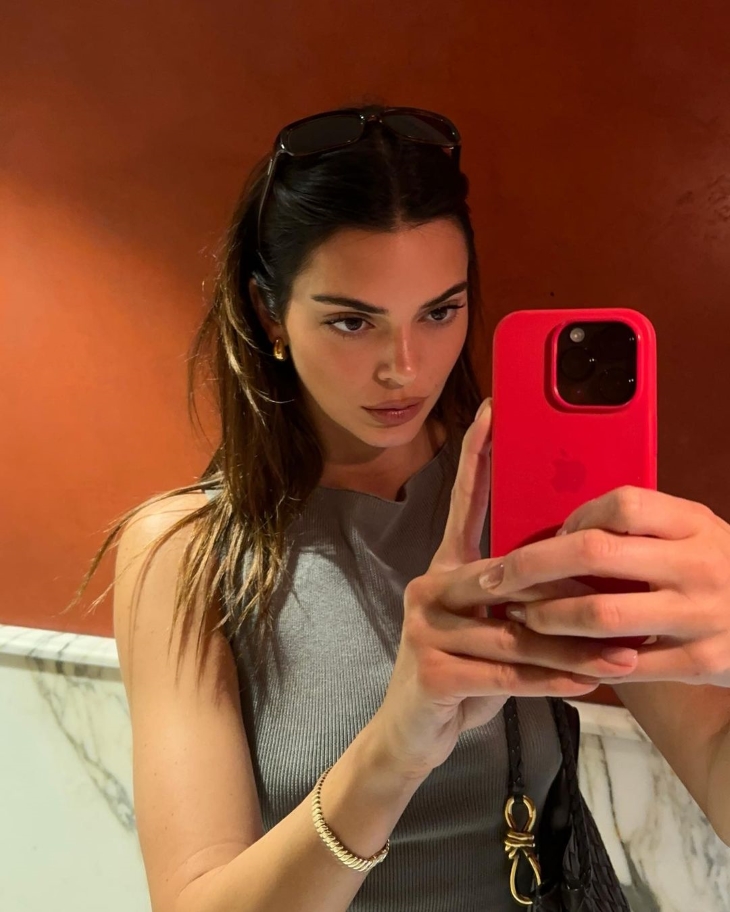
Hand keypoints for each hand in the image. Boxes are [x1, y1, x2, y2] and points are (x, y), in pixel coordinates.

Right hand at [373, 399, 641, 781]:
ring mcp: (424, 628)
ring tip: (624, 655)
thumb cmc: (465, 671)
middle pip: (507, 576)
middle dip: (566, 590)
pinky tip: (583, 683)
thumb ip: (522, 599)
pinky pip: (504, 673)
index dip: (478, 453)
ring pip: (515, 632)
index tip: (494, 409)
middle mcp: (429, 587)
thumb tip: (579, 575)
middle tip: (621, 589)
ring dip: (574, 648)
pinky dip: (548, 680)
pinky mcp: (431, 671)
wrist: (414, 731)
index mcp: (447, 569)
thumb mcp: (493, 628)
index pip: (464, 502)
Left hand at [488, 486, 729, 686]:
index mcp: (694, 523)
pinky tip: (556, 655)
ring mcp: (701, 615)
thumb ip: (644, 528)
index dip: (575, 518)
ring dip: (547, 617)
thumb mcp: (696, 535)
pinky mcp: (700, 661)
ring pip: (600, 614)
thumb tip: (564, 532)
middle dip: (532, 566)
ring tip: (519, 617)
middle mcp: (698, 564)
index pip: (621, 503)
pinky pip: (624, 664)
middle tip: (497, 577)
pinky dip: (581, 659)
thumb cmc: (722, 572)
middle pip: (595, 553)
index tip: (552, 535)